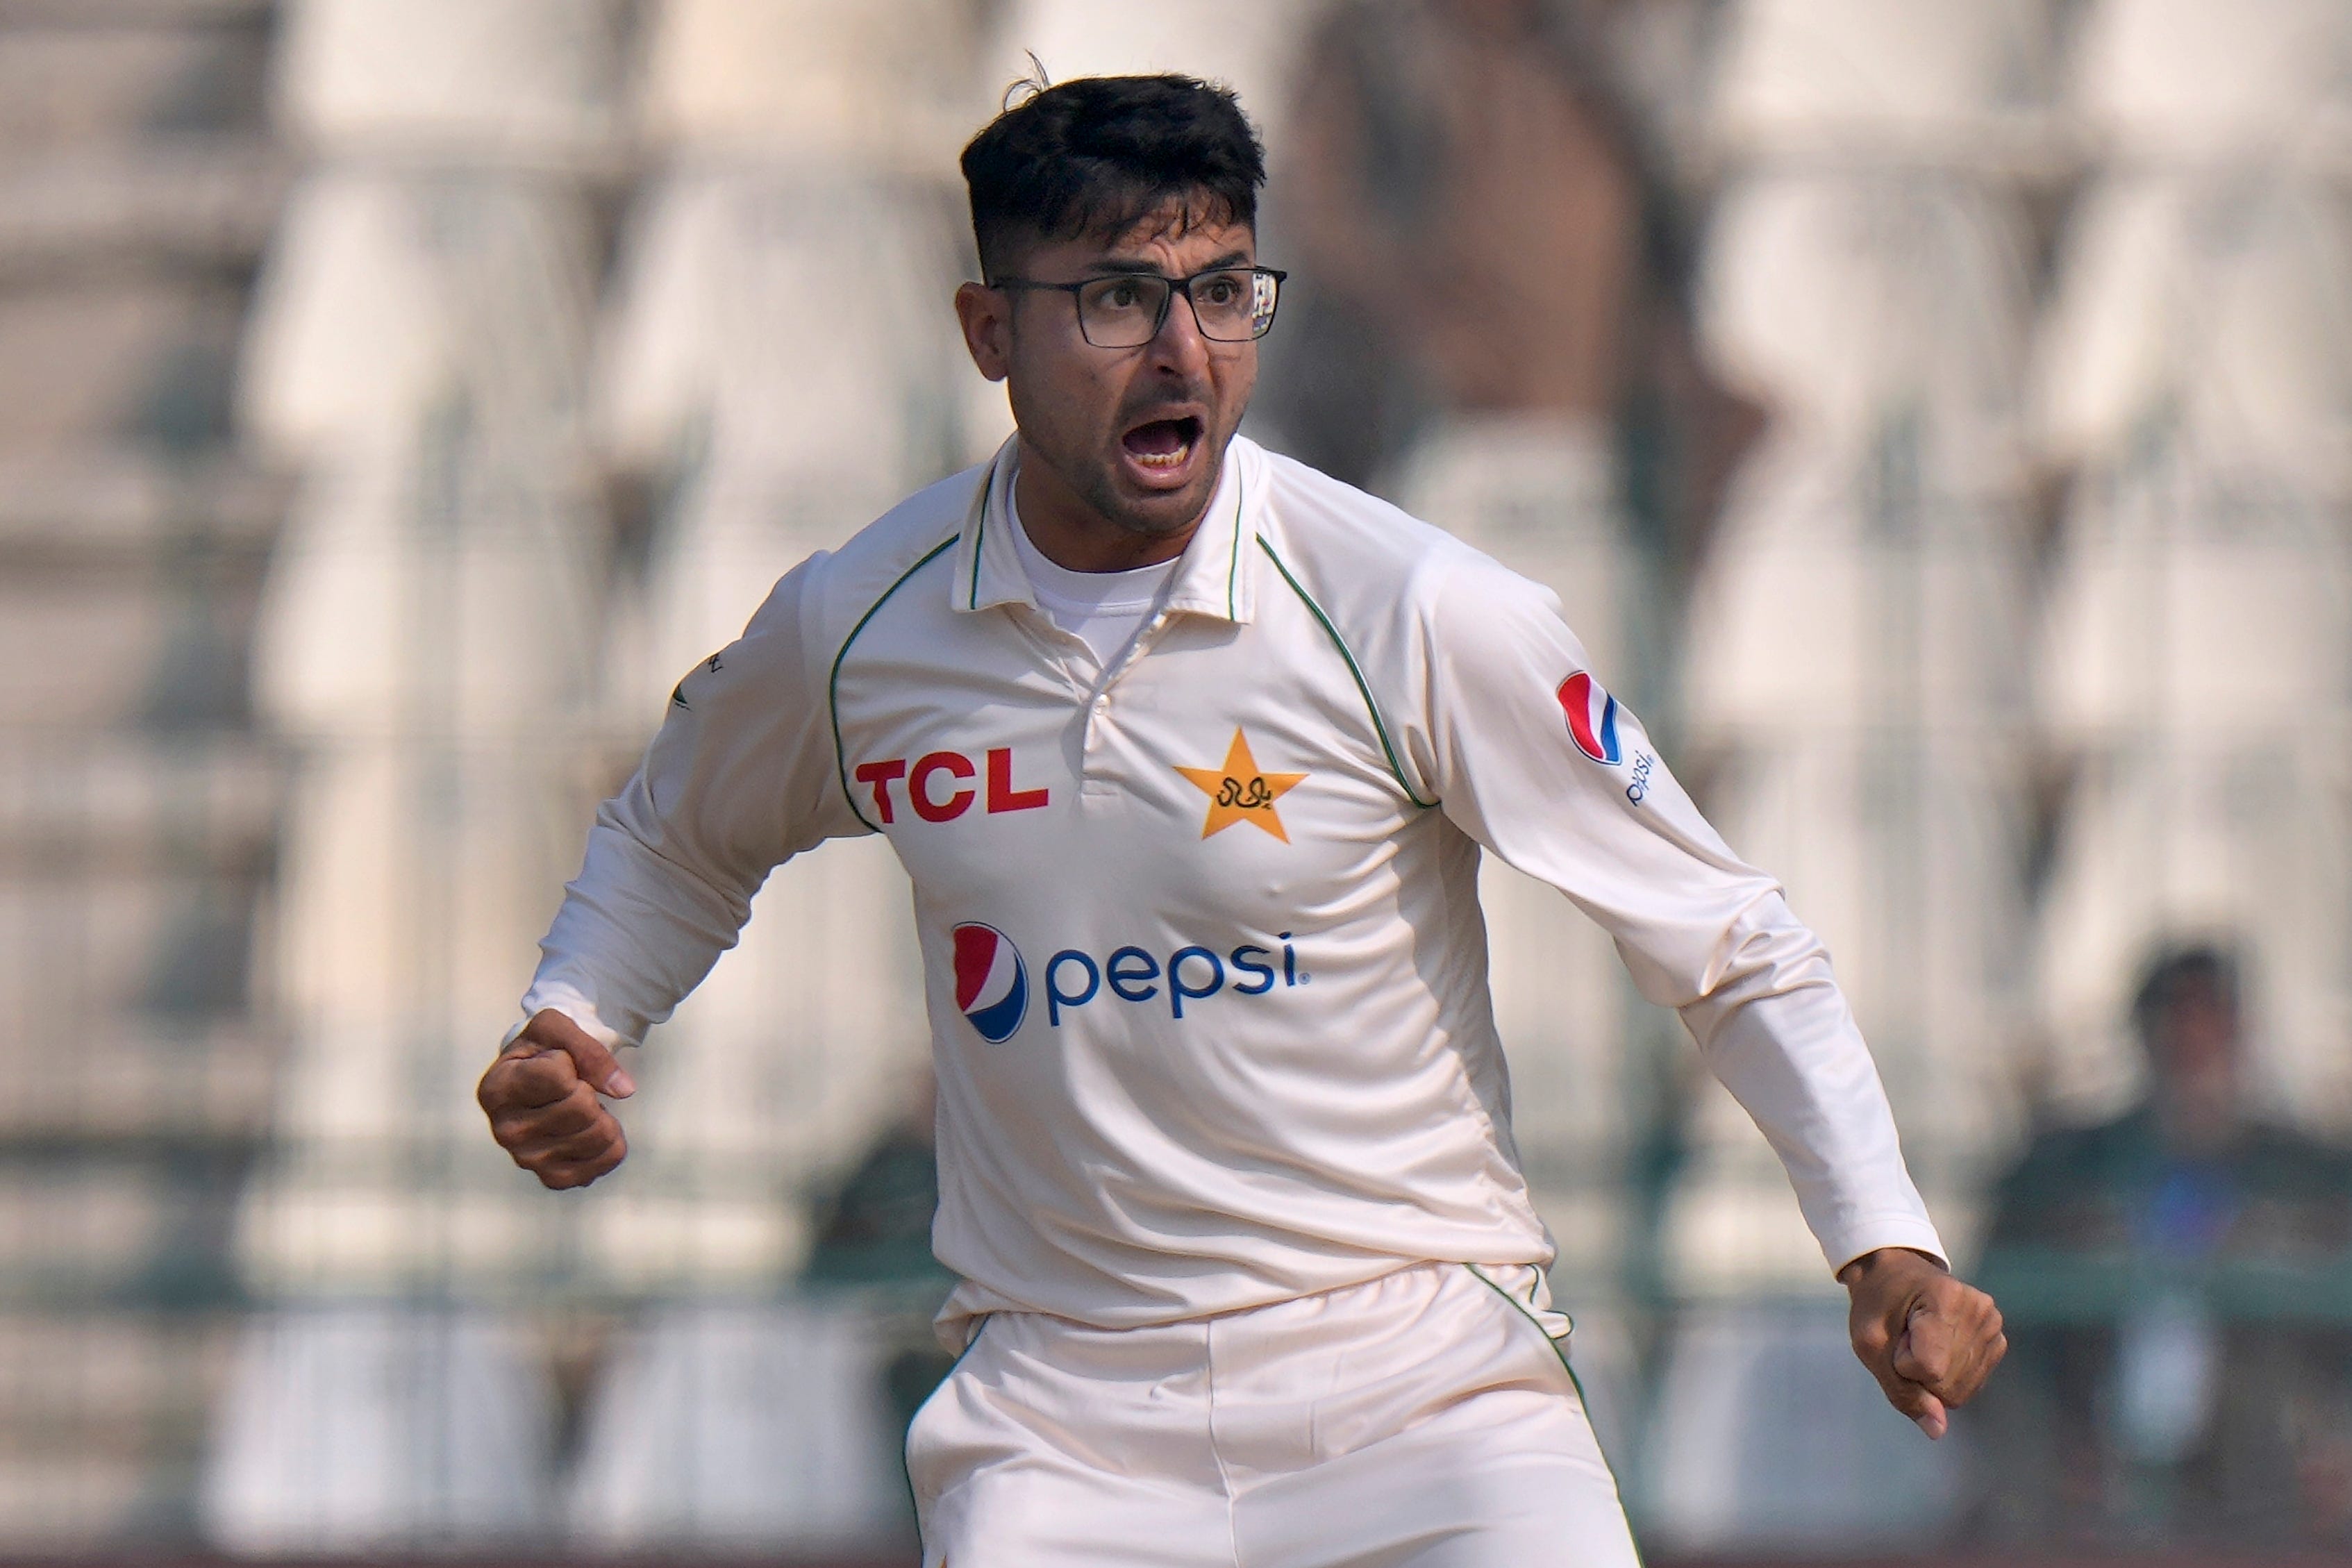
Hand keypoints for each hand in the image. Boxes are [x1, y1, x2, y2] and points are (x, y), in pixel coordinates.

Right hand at [477, 1008, 635, 1189]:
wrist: (534, 1079)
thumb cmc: (543, 1050)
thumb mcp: (556, 1028)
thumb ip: (588, 1049)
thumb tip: (623, 1090)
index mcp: (496, 1089)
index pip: (558, 1075)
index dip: (570, 1062)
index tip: (557, 1062)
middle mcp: (505, 1130)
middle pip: (581, 1108)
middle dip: (591, 1090)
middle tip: (577, 1087)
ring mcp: (527, 1159)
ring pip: (598, 1136)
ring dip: (604, 1115)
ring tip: (584, 1109)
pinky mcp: (552, 1177)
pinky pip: (603, 1164)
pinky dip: (611, 1144)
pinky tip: (594, 1131)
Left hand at [1838, 1247, 2005, 1438]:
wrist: (1895, 1273)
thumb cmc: (1877, 1305)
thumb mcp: (1870, 1345)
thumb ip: (1901, 1391)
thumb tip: (1938, 1431)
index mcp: (1947, 1299)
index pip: (1927, 1369)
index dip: (1901, 1363)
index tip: (1895, 1335)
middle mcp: (1981, 1311)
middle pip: (1946, 1386)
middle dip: (1916, 1373)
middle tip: (1906, 1337)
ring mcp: (1994, 1326)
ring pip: (1961, 1391)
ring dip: (1932, 1376)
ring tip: (1921, 1339)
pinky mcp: (1998, 1341)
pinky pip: (1971, 1385)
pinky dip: (1948, 1375)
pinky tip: (1939, 1346)